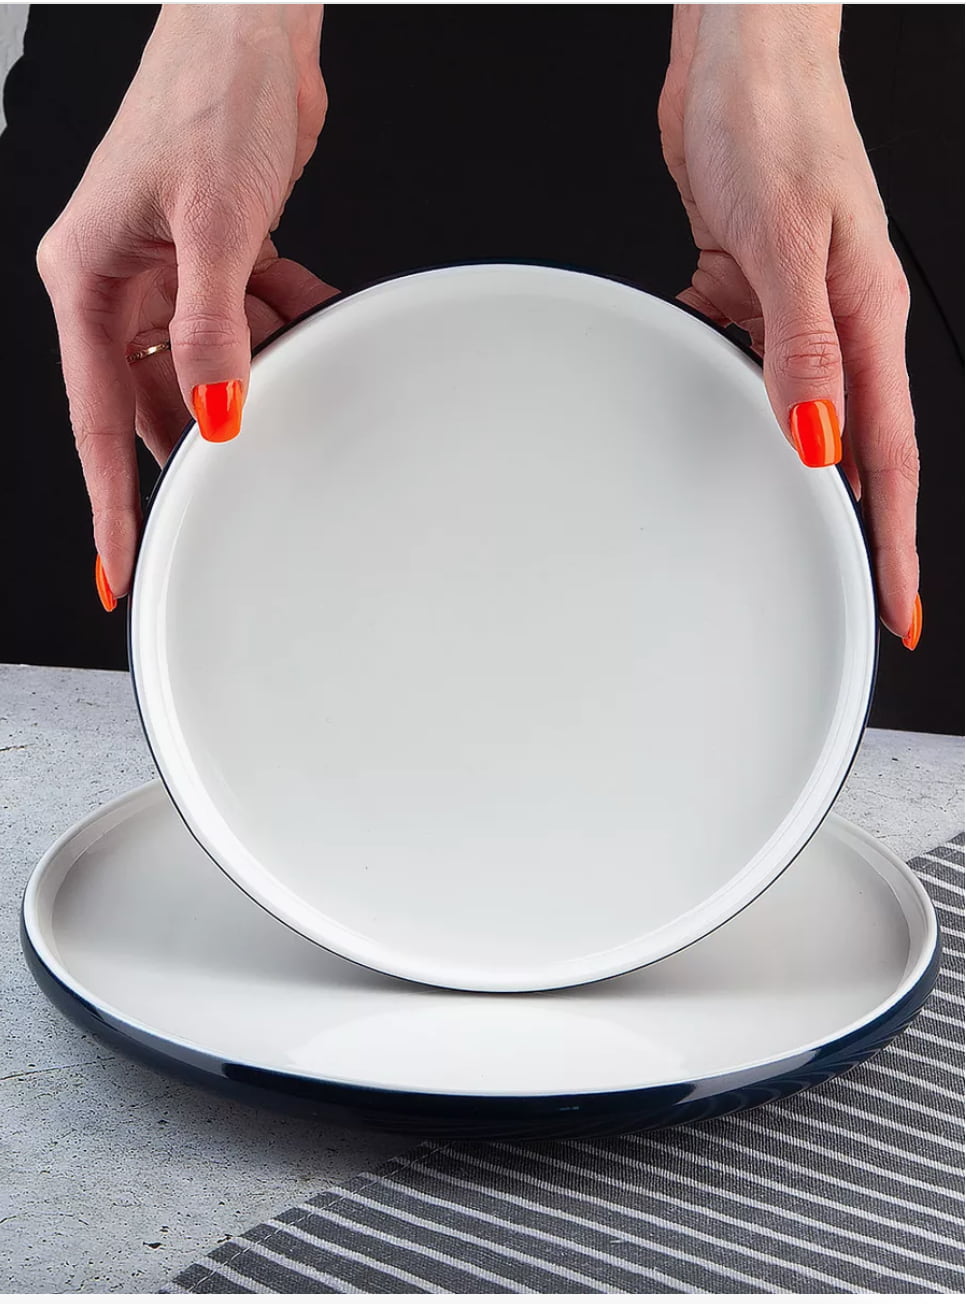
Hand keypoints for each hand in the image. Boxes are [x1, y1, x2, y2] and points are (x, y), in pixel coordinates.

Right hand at [37, 4, 336, 604]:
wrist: (254, 25)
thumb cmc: (209, 94)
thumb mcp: (213, 221)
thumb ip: (215, 326)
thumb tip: (218, 413)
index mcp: (88, 278)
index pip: (94, 416)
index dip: (111, 501)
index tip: (117, 568)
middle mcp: (120, 281)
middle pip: (153, 401)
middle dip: (204, 435)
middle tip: (245, 479)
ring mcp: (170, 270)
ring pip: (210, 365)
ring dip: (259, 374)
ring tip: (298, 375)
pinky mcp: (217, 256)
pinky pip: (251, 317)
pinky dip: (289, 324)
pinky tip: (320, 320)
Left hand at [659, 4, 920, 646]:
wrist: (737, 59)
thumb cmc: (776, 119)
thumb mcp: (788, 238)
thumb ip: (800, 344)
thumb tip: (813, 435)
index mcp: (867, 315)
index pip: (889, 453)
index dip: (892, 537)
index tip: (899, 604)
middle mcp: (839, 321)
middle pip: (853, 447)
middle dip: (854, 526)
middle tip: (847, 592)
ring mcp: (795, 308)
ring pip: (798, 412)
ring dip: (790, 471)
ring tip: (780, 532)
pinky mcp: (750, 289)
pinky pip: (746, 363)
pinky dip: (726, 394)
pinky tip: (706, 407)